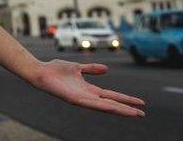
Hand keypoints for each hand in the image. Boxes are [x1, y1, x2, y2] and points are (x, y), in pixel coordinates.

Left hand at [30, 59, 145, 116]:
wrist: (40, 71)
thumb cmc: (55, 70)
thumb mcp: (77, 68)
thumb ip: (91, 69)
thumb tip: (106, 69)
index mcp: (89, 89)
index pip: (112, 96)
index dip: (126, 99)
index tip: (141, 103)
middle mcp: (87, 96)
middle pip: (111, 104)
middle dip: (126, 109)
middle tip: (143, 114)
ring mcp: (81, 99)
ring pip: (104, 106)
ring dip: (119, 110)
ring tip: (133, 114)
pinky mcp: (73, 99)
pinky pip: (90, 104)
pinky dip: (101, 106)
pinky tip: (111, 108)